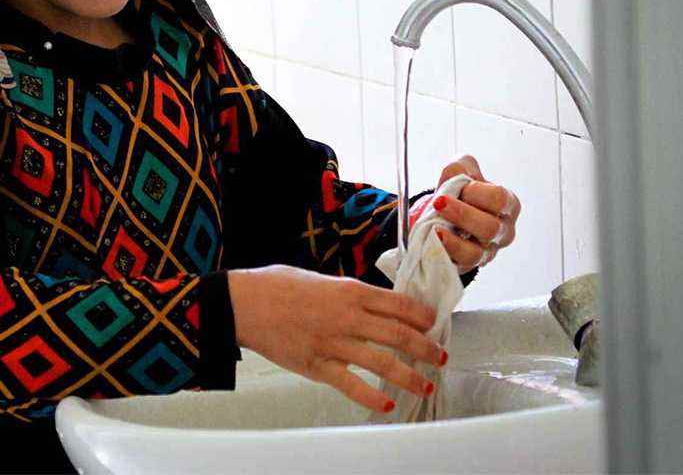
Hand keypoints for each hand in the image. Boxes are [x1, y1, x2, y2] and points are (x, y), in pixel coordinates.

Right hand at [228, 265, 446, 413]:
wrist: (242, 303)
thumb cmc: (275, 285)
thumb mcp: (318, 278)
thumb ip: (345, 292)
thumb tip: (367, 303)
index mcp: (349, 291)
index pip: (398, 304)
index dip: (422, 316)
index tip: (432, 323)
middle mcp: (348, 317)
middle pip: (400, 335)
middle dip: (426, 348)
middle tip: (440, 356)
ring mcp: (333, 344)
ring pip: (383, 362)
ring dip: (410, 376)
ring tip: (425, 384)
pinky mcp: (317, 366)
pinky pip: (351, 385)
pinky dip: (372, 396)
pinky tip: (387, 404)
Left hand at [433, 154, 520, 273]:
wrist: (444, 215)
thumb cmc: (460, 193)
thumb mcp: (461, 172)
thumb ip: (461, 167)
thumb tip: (456, 173)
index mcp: (507, 204)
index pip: (500, 199)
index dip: (477, 192)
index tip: (460, 187)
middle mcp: (503, 230)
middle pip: (490, 227)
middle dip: (462, 214)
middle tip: (440, 203)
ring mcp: (488, 251)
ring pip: (476, 251)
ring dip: (453, 238)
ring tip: (435, 226)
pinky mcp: (470, 265)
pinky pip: (460, 264)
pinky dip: (447, 251)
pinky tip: (436, 239)